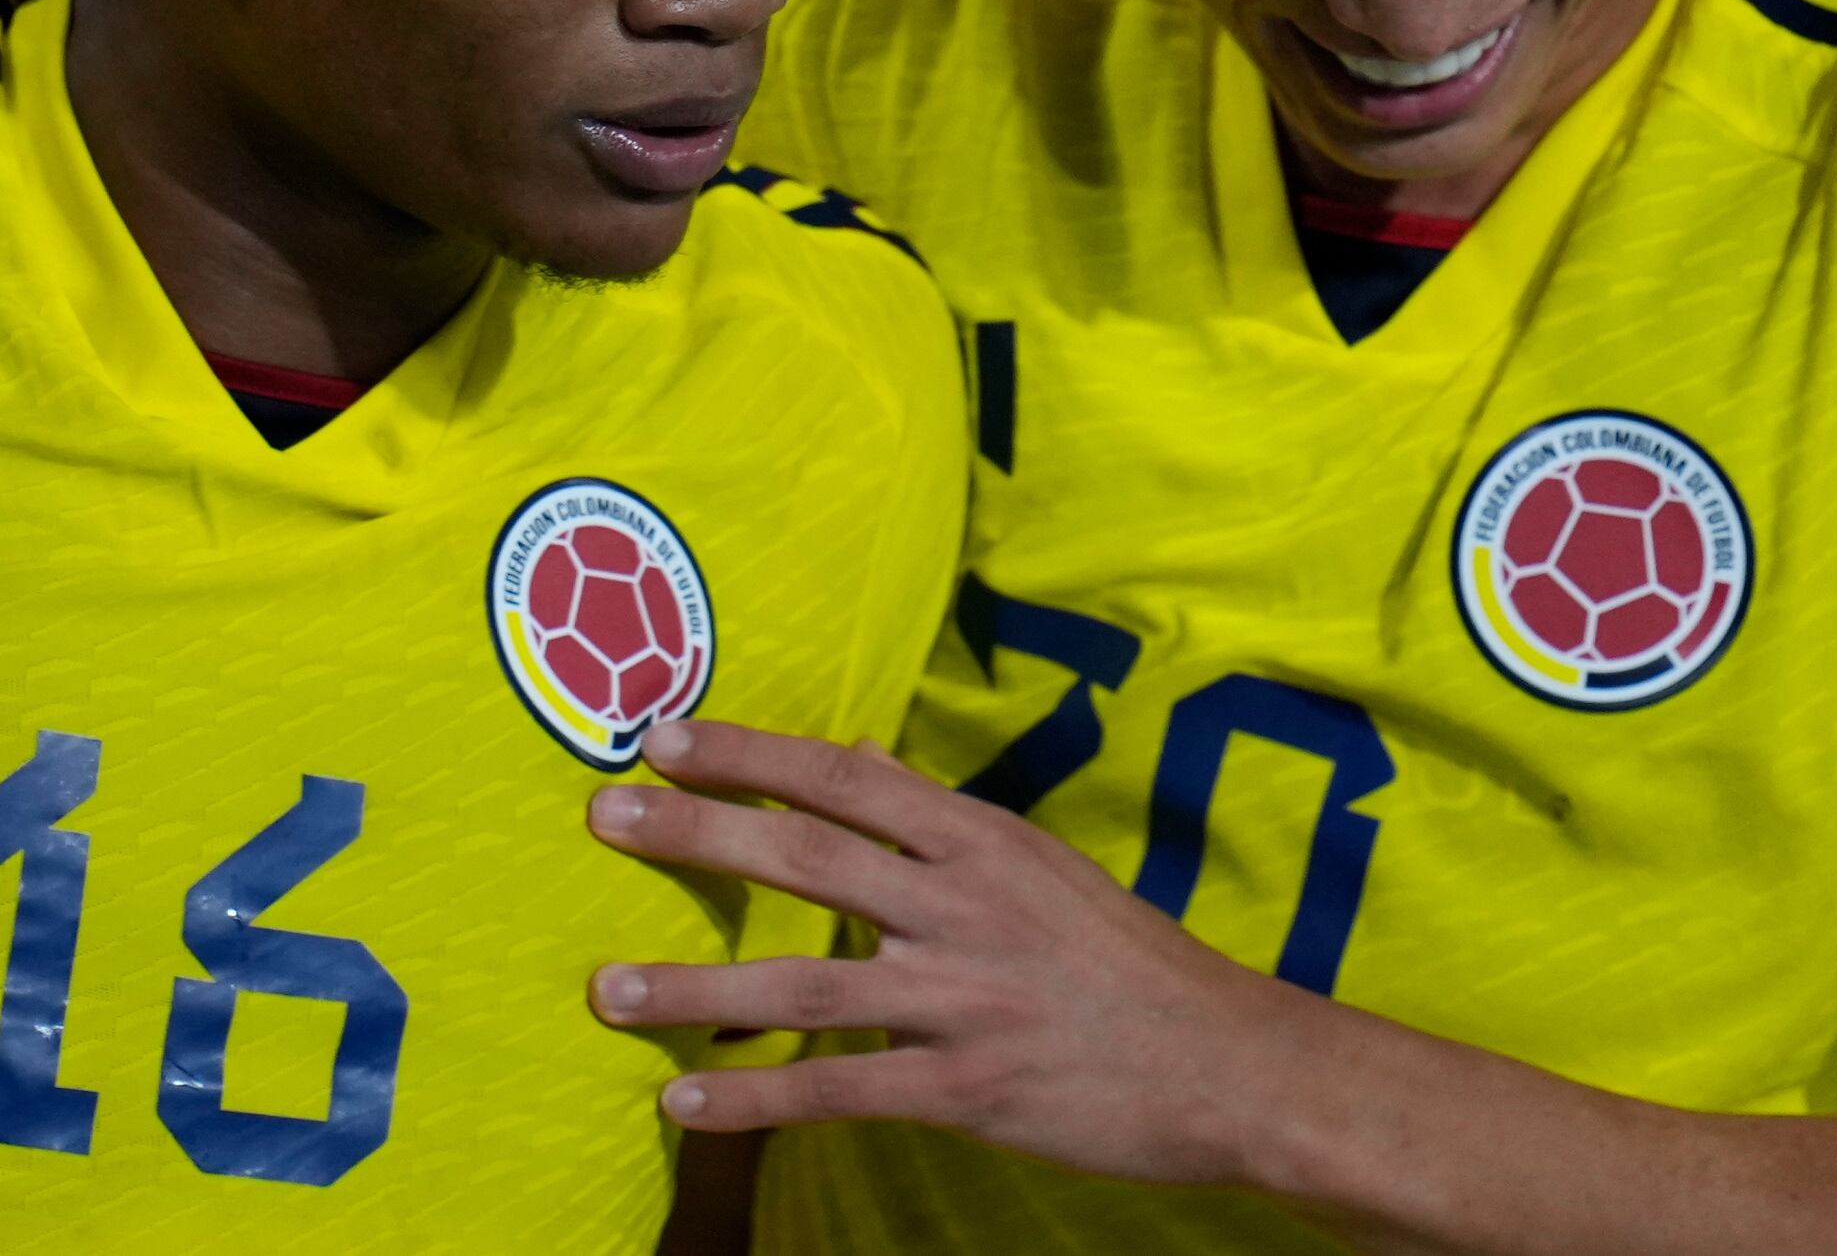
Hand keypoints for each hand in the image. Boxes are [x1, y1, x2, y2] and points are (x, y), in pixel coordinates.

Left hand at [581, 718, 1324, 1191]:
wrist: (1234, 1066)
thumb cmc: (1126, 960)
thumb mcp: (1037, 862)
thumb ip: (936, 813)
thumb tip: (859, 749)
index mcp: (979, 841)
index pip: (844, 777)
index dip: (748, 752)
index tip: (660, 736)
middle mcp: (963, 908)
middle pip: (809, 857)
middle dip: (697, 836)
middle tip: (602, 818)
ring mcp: (964, 1001)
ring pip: (806, 985)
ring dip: (697, 988)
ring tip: (606, 989)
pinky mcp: (969, 1091)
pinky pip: (842, 1092)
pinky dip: (757, 1098)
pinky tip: (682, 1102)